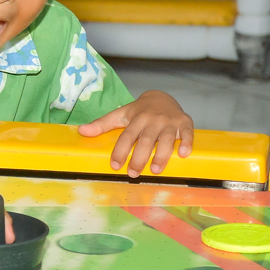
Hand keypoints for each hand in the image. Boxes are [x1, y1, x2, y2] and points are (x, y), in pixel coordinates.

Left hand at [78, 91, 193, 177]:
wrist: (162, 96)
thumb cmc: (139, 111)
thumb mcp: (120, 114)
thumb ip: (102, 124)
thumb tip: (81, 131)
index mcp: (137, 118)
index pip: (127, 136)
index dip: (121, 151)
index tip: (115, 165)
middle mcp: (153, 120)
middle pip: (146, 140)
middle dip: (139, 157)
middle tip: (133, 173)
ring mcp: (170, 121)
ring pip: (167, 139)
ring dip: (162, 155)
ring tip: (155, 170)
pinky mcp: (185, 123)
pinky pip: (188, 133)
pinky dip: (187, 143)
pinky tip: (184, 154)